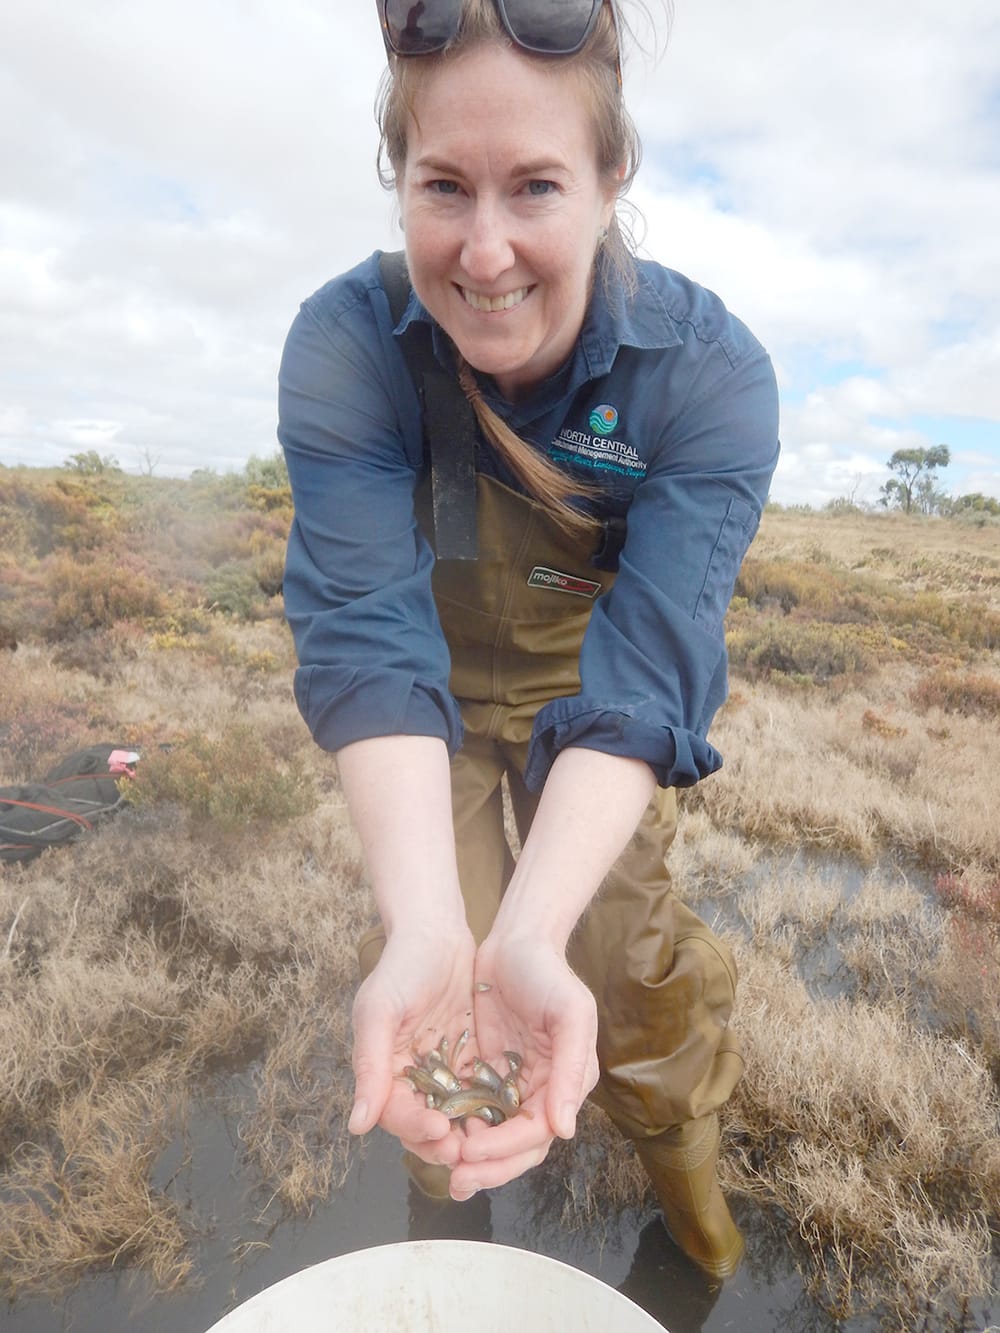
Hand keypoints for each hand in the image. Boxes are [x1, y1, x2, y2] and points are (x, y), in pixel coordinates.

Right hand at [347, 922, 477, 1168]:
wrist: (436, 932)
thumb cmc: (401, 967)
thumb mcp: (380, 1011)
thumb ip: (370, 1066)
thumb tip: (356, 1125)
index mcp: (384, 1070)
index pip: (395, 1114)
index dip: (415, 1129)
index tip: (440, 1132)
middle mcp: (411, 1078)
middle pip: (424, 1126)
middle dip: (444, 1143)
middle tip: (468, 1149)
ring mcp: (441, 1072)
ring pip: (454, 1117)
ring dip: (468, 1133)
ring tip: (491, 1141)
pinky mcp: (468, 1062)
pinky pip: (478, 1093)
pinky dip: (488, 1108)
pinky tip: (508, 1114)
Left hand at [449, 931, 598, 1196]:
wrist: (516, 940)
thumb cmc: (549, 973)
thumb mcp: (571, 1014)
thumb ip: (571, 1071)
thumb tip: (565, 1129)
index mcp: (564, 1084)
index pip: (536, 1134)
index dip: (506, 1149)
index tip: (473, 1152)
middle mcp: (540, 1091)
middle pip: (515, 1146)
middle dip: (487, 1167)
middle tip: (456, 1181)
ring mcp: (510, 1082)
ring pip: (491, 1134)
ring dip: (470, 1156)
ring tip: (443, 1165)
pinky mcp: (485, 1070)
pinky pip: (470, 1108)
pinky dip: (456, 1125)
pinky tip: (435, 1133)